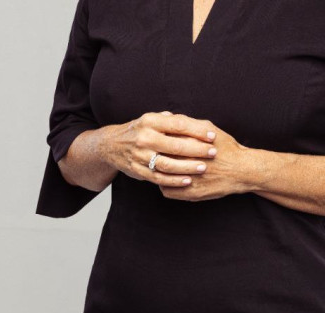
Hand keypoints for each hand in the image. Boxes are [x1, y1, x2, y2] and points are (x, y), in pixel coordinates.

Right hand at [99, 111, 217, 186]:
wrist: (111, 145)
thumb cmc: (140, 131)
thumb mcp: (152, 119)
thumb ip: (173, 121)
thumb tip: (199, 124)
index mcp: (150, 121)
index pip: (178, 124)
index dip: (197, 131)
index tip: (212, 136)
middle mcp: (144, 138)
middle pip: (175, 145)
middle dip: (197, 149)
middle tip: (213, 152)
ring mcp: (140, 156)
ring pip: (168, 164)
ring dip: (187, 167)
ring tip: (203, 167)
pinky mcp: (138, 170)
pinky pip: (159, 178)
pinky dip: (174, 181)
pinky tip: (188, 181)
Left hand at [159, 121, 250, 200]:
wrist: (242, 170)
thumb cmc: (226, 147)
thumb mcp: (208, 128)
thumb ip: (187, 123)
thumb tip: (167, 117)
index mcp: (188, 144)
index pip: (162, 142)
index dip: (157, 141)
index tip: (157, 141)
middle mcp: (186, 162)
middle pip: (159, 159)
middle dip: (156, 156)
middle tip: (156, 154)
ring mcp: (187, 180)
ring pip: (160, 176)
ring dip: (159, 172)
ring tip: (162, 167)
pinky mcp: (189, 194)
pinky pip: (166, 191)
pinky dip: (166, 185)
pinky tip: (171, 179)